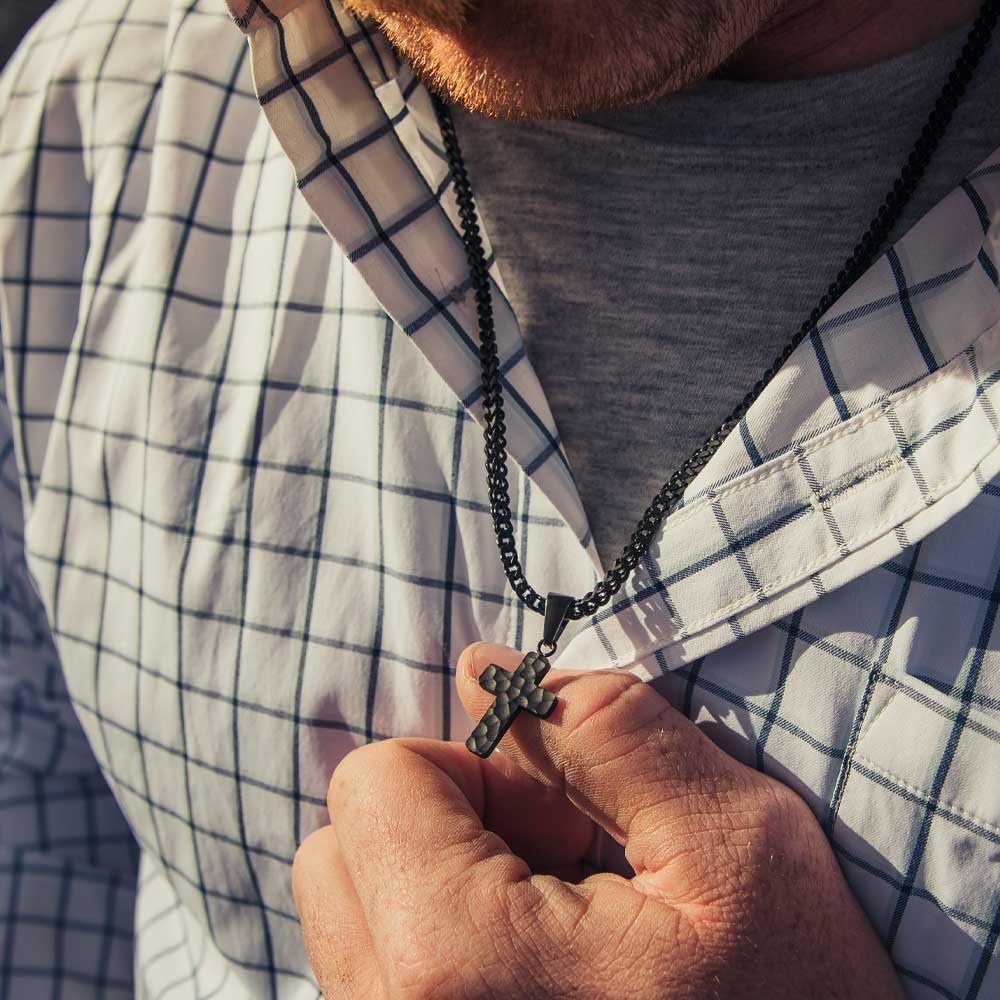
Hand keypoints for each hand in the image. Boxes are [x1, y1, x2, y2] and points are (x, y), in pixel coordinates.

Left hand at [293, 642, 902, 998]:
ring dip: (442, 883)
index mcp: (459, 964)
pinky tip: (536, 973)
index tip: (562, 824)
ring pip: (351, 905)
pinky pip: (373, 966)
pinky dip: (439, 942)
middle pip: (343, 843)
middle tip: (560, 869)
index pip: (374, 782)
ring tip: (552, 928)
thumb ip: (601, 732)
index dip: (474, 770)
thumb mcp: (733, 844)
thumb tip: (484, 667)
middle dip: (448, 822)